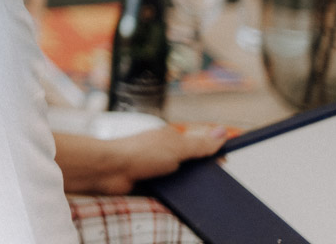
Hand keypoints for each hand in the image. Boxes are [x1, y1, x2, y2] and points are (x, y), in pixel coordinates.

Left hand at [95, 125, 226, 194]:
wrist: (109, 172)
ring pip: (184, 180)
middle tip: (217, 186)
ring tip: (205, 198)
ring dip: (191, 187)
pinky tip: (187, 203)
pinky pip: (172, 192)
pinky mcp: (152, 185)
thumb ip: (199, 143)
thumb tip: (222, 131)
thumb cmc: (138, 153)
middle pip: (194, 165)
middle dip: (204, 174)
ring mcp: (158, 169)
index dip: (213, 153)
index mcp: (172, 139)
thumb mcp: (176, 146)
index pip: (200, 145)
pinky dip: (179, 196)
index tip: (226, 162)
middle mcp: (165, 152)